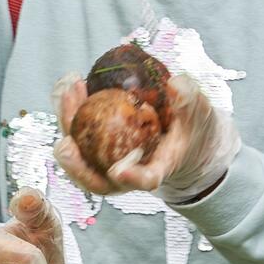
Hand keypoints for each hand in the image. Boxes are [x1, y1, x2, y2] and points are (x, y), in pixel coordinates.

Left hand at [52, 73, 240, 203]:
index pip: (146, 179)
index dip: (132, 177)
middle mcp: (129, 173)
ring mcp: (110, 162)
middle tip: (65, 144)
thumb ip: (189, 100)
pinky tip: (71, 86)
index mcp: (158, 168)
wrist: (181, 133)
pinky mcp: (98, 147)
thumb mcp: (198, 112)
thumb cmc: (190, 126)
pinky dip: (72, 113)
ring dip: (68, 128)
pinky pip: (79, 135)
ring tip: (68, 93)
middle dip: (77, 167)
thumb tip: (175, 85)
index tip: (117, 170)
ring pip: (81, 156)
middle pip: (99, 179)